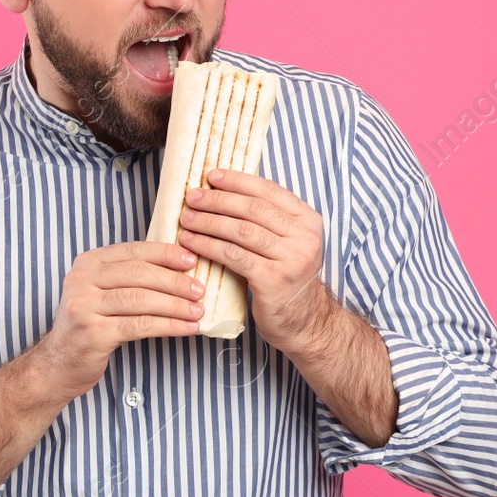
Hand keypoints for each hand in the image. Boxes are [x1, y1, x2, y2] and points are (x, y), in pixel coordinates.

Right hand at [32, 240, 206, 403]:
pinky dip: (168, 325)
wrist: (59, 363)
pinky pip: (139, 325)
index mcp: (88, 263)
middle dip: (174, 281)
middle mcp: (82, 280)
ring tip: (197, 311)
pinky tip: (186, 328)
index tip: (192, 261)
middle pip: (138, 274)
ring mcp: (84, 306)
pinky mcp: (94, 333)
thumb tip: (180, 269)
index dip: (165, 254)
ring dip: (175, 305)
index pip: (133, 250)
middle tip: (199, 290)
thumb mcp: (103, 292)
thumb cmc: (91, 325)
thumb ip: (130, 277)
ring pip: (141, 299)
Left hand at [178, 168, 328, 351]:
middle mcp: (304, 237)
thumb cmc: (287, 277)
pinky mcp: (273, 279)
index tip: (212, 176)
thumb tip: (227, 192)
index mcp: (309, 220)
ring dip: (209, 221)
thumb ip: (270, 220)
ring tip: (187, 218)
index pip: (270, 191)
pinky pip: (234, 255)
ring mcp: (291, 258)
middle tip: (193, 197)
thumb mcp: (288, 243)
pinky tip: (191, 242)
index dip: (238, 181)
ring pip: (242, 230)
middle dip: (219, 200)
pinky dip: (209, 246)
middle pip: (253, 208)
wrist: (304, 321)